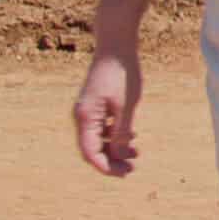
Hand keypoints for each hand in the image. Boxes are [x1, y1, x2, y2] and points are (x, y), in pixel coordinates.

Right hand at [73, 49, 141, 176]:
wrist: (116, 45)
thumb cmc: (122, 73)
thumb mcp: (126, 105)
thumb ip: (121, 132)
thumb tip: (117, 156)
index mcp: (85, 118)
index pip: (90, 153)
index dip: (105, 167)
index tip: (123, 174)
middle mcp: (81, 117)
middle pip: (93, 148)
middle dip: (112, 160)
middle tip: (132, 168)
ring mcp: (87, 110)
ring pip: (98, 138)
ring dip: (115, 148)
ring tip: (136, 154)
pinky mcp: (95, 104)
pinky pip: (101, 127)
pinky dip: (115, 134)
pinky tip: (132, 137)